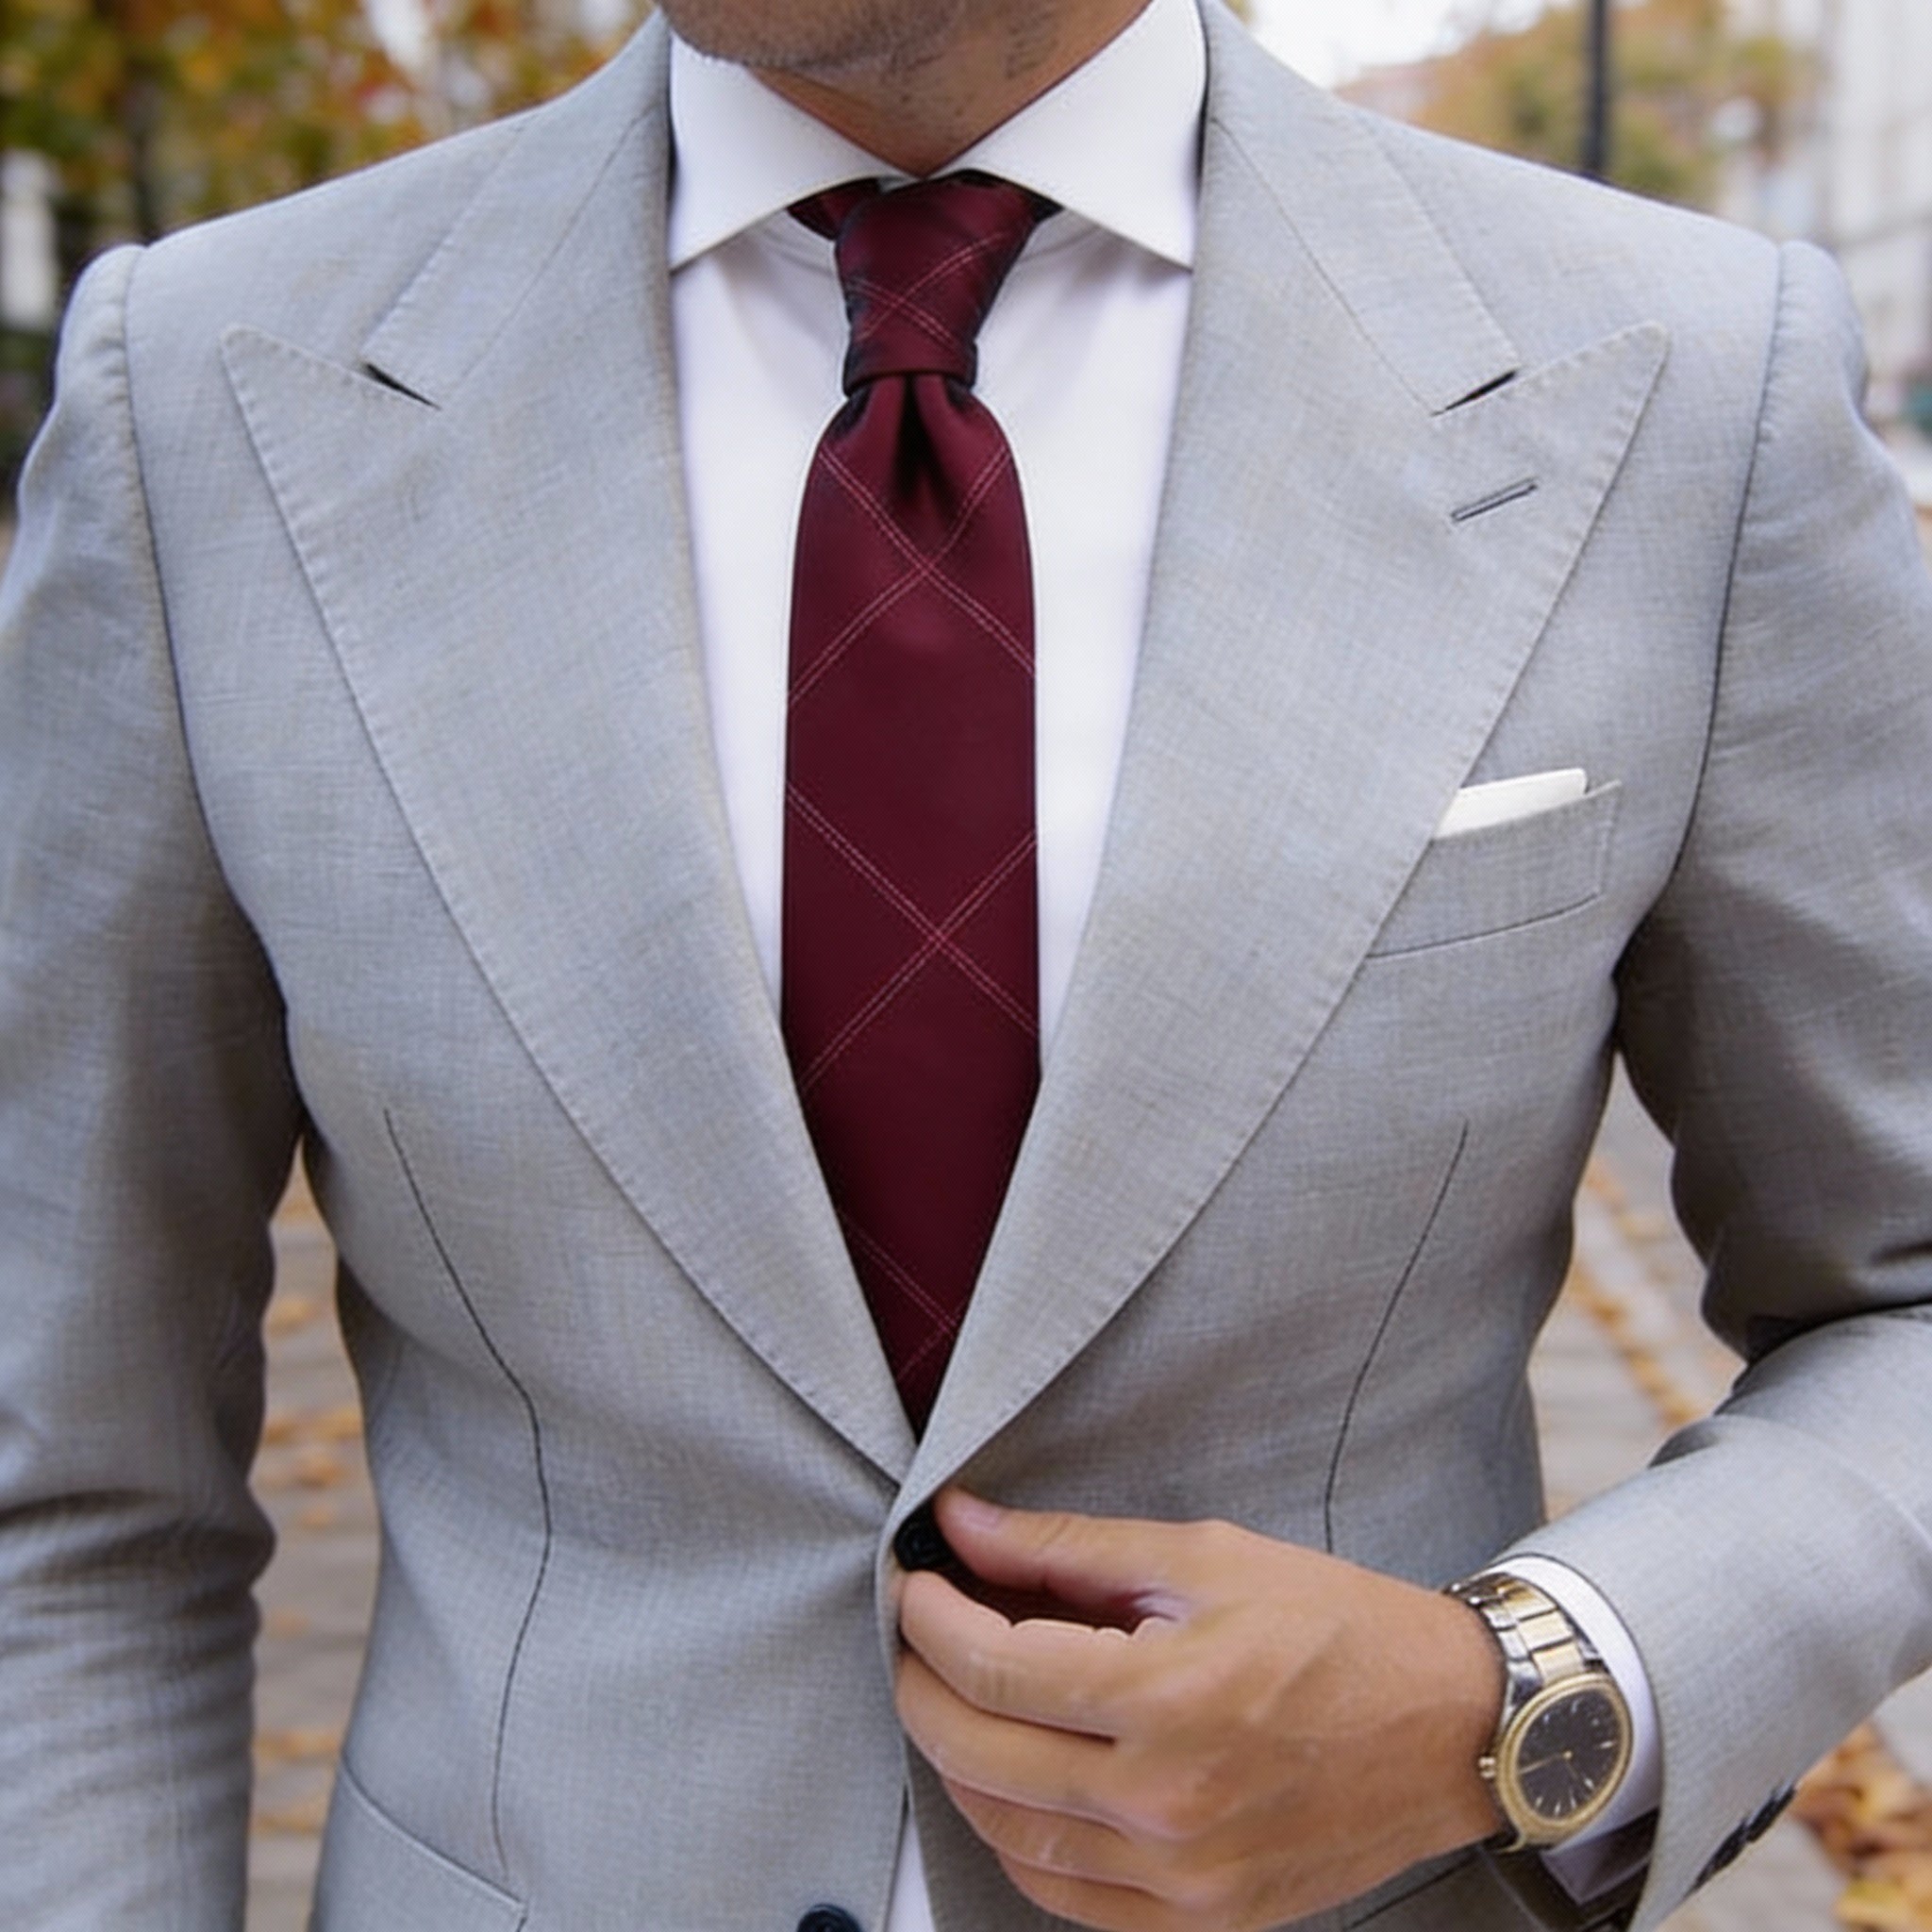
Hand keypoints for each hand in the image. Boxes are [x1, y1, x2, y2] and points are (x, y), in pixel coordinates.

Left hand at [894, 1490, 1504, 1931]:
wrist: (1450, 1724)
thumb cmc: (1336, 1626)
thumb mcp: (1203, 1557)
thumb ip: (1068, 1546)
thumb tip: (964, 1523)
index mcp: (1169, 1697)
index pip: (993, 1668)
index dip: (930, 1619)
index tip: (916, 1581)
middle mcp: (1167, 1803)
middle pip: (978, 1754)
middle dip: (922, 1686)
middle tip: (919, 1635)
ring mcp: (1184, 1878)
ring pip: (1006, 1836)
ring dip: (959, 1762)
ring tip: (960, 1698)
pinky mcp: (1204, 1919)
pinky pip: (1066, 1898)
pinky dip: (1017, 1839)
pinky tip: (1017, 1780)